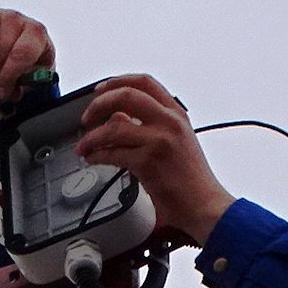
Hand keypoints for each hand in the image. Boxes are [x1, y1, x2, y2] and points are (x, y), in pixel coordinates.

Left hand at [76, 74, 234, 245]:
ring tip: (83, 147)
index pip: (144, 82)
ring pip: (113, 127)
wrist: (204, 205)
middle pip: (126, 96)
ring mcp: (158, 140)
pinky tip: (93, 159)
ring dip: (91, 138)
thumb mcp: (176, 142)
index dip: (117, 82)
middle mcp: (169, 122)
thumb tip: (118, 117)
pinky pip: (112, 153)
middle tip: (87, 118)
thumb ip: (149, 126)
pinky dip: (96, 156)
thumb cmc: (191, 180)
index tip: (100, 90)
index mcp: (176, 114)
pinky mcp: (148, 162)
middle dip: (99, 105)